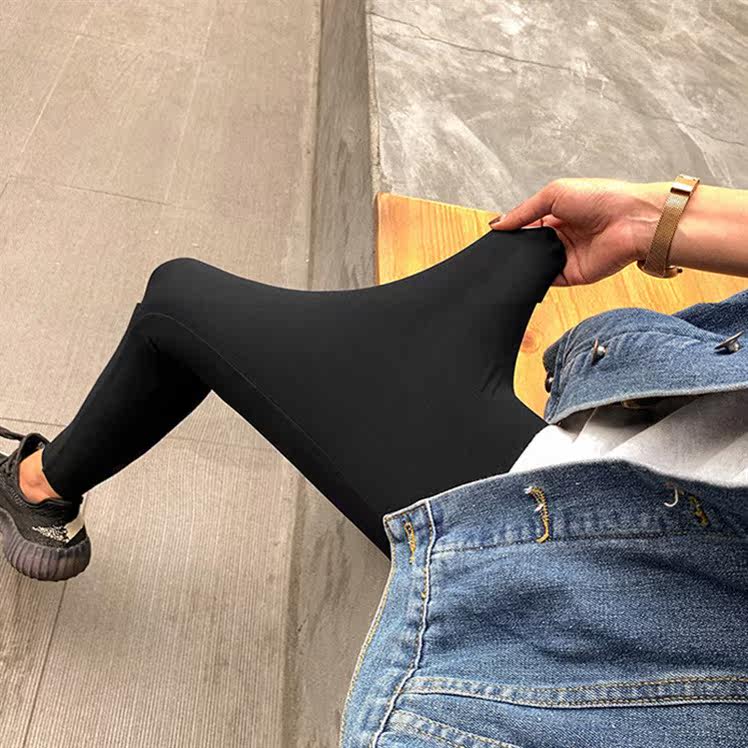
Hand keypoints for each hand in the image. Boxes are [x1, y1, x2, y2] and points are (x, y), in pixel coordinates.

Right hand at [489, 178, 664, 285]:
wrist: (632, 220)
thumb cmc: (602, 198)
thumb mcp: (554, 194)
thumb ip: (523, 211)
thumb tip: (497, 224)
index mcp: (559, 214)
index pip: (527, 225)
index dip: (511, 230)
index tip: (494, 235)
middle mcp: (562, 236)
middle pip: (530, 247)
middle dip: (516, 248)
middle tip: (499, 250)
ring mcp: (566, 257)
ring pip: (535, 265)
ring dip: (524, 264)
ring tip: (511, 261)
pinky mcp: (572, 275)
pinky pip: (547, 281)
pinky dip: (535, 279)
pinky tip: (525, 274)